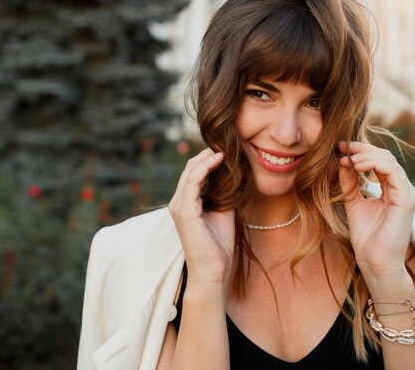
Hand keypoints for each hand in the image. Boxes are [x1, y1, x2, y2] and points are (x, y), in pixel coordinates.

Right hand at [168, 148, 234, 288]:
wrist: (214, 271)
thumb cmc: (219, 246)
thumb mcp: (225, 212)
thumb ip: (225, 194)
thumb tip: (236, 175)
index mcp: (186, 202)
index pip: (194, 172)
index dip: (209, 158)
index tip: (228, 148)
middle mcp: (179, 202)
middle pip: (191, 168)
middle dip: (208, 154)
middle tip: (228, 144)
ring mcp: (179, 206)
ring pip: (190, 172)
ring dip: (207, 158)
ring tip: (225, 149)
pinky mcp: (185, 212)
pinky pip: (192, 182)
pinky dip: (205, 168)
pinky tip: (219, 160)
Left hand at [338, 142, 414, 281]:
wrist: (374, 261)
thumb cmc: (367, 237)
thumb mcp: (353, 203)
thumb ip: (350, 183)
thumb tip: (342, 162)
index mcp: (392, 189)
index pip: (379, 161)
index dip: (360, 151)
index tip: (340, 147)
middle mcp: (402, 188)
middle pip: (385, 157)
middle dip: (362, 149)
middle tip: (342, 147)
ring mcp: (406, 193)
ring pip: (389, 161)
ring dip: (366, 156)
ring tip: (348, 159)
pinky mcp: (406, 199)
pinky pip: (393, 173)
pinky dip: (374, 165)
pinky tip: (357, 167)